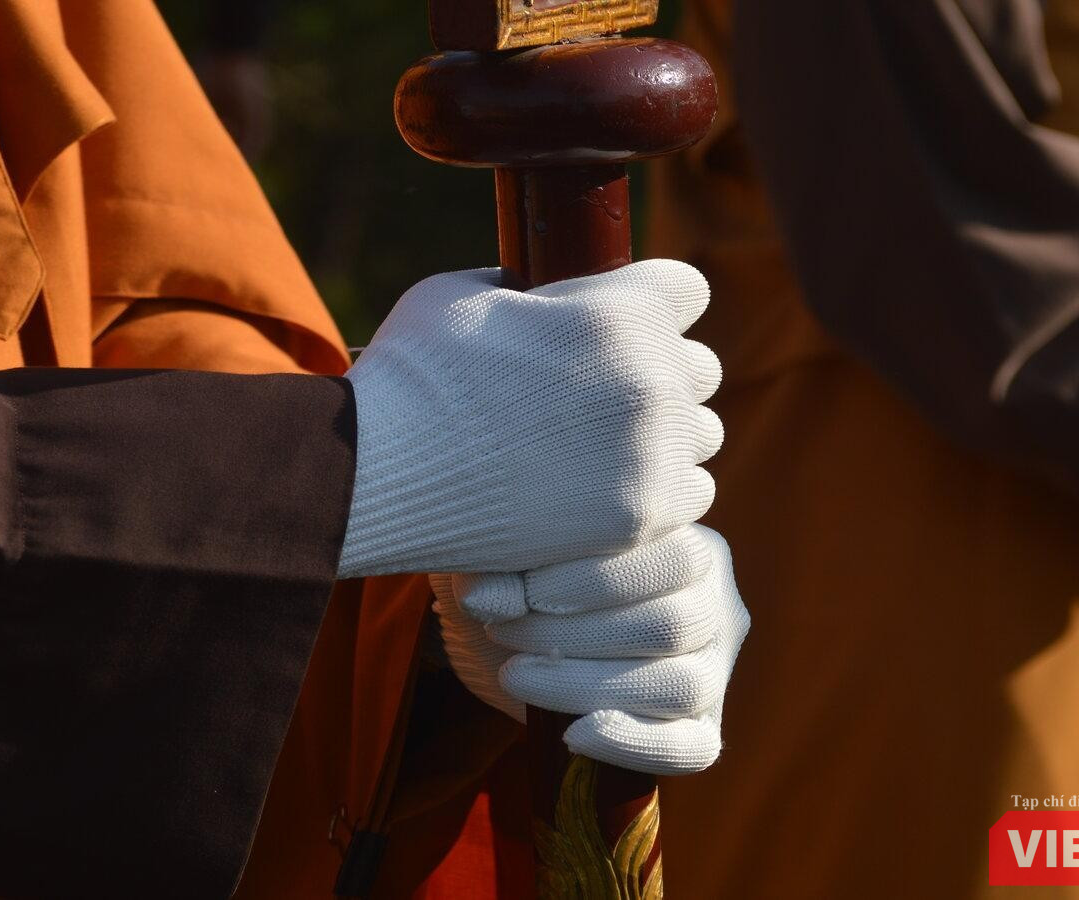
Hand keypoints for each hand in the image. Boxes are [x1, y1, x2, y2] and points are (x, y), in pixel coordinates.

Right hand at [337, 260, 722, 576]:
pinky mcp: (639, 519)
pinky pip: (691, 495)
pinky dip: (659, 491)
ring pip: (701, 434)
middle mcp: (651, 381)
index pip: (688, 289)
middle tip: (603, 392)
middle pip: (701, 366)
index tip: (622, 322)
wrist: (377, 472)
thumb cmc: (414, 373)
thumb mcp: (465, 292)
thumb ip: (531, 288)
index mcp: (620, 312)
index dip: (653, 300)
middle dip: (660, 370)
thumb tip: (544, 296)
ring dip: (665, 436)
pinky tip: (608, 487)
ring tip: (605, 445)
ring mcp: (651, 456)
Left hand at [430, 524, 749, 774]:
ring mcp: (714, 665)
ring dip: (590, 685)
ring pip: (683, 686)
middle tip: (506, 632)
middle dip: (579, 634)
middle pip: (676, 625)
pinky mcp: (701, 725)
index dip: (596, 579)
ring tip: (518, 673)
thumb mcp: (503, 558)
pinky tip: (573, 734)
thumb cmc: (515, 577)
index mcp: (683, 536)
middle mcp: (714, 597)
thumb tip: (486, 596)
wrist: (507, 630)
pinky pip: (694, 747)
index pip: (673, 557)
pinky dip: (635, 744)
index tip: (523, 594)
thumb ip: (499, 565)